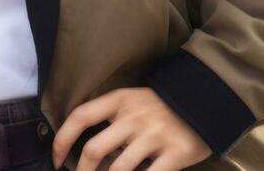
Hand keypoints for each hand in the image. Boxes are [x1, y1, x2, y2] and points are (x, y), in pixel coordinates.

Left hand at [50, 87, 212, 169]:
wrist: (206, 100)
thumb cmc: (162, 106)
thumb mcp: (134, 101)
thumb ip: (112, 120)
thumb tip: (88, 153)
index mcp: (120, 100)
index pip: (81, 117)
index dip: (63, 140)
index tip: (57, 160)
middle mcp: (134, 117)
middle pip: (95, 150)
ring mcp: (155, 135)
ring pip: (119, 169)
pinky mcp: (176, 153)